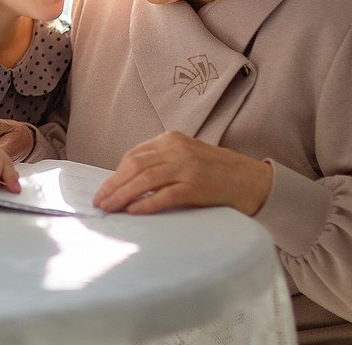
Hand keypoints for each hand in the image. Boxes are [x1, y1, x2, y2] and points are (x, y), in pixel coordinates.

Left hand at [92, 131, 272, 215]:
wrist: (251, 179)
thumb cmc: (216, 171)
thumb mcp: (186, 156)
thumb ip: (161, 162)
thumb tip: (128, 182)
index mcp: (171, 139)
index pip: (134, 155)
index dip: (116, 174)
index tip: (104, 189)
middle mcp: (177, 149)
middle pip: (135, 166)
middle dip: (114, 185)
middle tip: (100, 201)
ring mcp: (188, 167)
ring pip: (145, 179)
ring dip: (123, 195)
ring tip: (109, 208)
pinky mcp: (197, 186)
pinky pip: (165, 195)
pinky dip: (147, 204)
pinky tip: (134, 211)